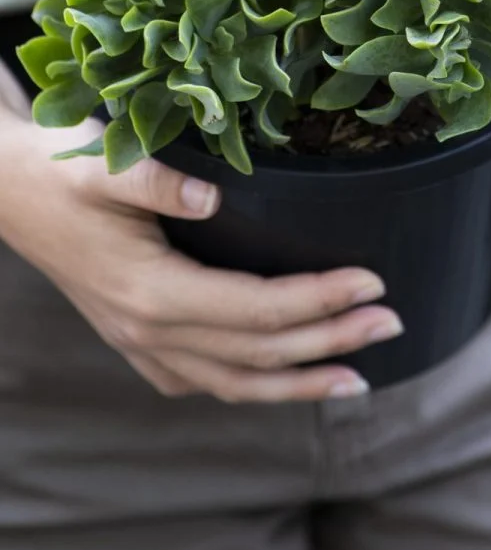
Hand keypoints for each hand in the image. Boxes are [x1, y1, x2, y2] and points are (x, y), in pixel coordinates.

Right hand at [0, 103, 401, 401]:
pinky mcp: (137, 342)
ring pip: (235, 383)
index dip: (318, 299)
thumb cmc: (59, 169)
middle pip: (259, 352)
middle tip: (393, 321)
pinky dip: (253, 386)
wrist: (5, 192)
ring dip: (301, 382)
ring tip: (359, 378)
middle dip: (332, 340)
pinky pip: (205, 380)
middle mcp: (149, 331)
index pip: (256, 309)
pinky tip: (285, 380)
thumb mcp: (101, 164)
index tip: (372, 281)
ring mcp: (141, 344)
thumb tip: (212, 194)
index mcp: (150, 291)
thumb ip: (155, 180)